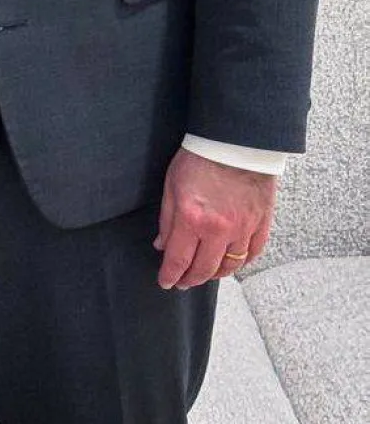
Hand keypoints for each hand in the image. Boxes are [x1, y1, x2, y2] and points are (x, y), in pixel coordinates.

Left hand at [154, 148, 277, 289]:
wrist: (236, 141)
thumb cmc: (200, 158)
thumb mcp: (172, 185)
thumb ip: (167, 219)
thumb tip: (162, 245)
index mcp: (192, 218)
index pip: (179, 259)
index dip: (170, 275)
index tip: (166, 282)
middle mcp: (219, 229)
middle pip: (204, 269)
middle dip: (190, 280)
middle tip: (182, 282)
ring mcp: (243, 228)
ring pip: (230, 266)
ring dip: (214, 274)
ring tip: (204, 274)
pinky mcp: (261, 223)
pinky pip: (253, 253)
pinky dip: (241, 263)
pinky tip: (231, 264)